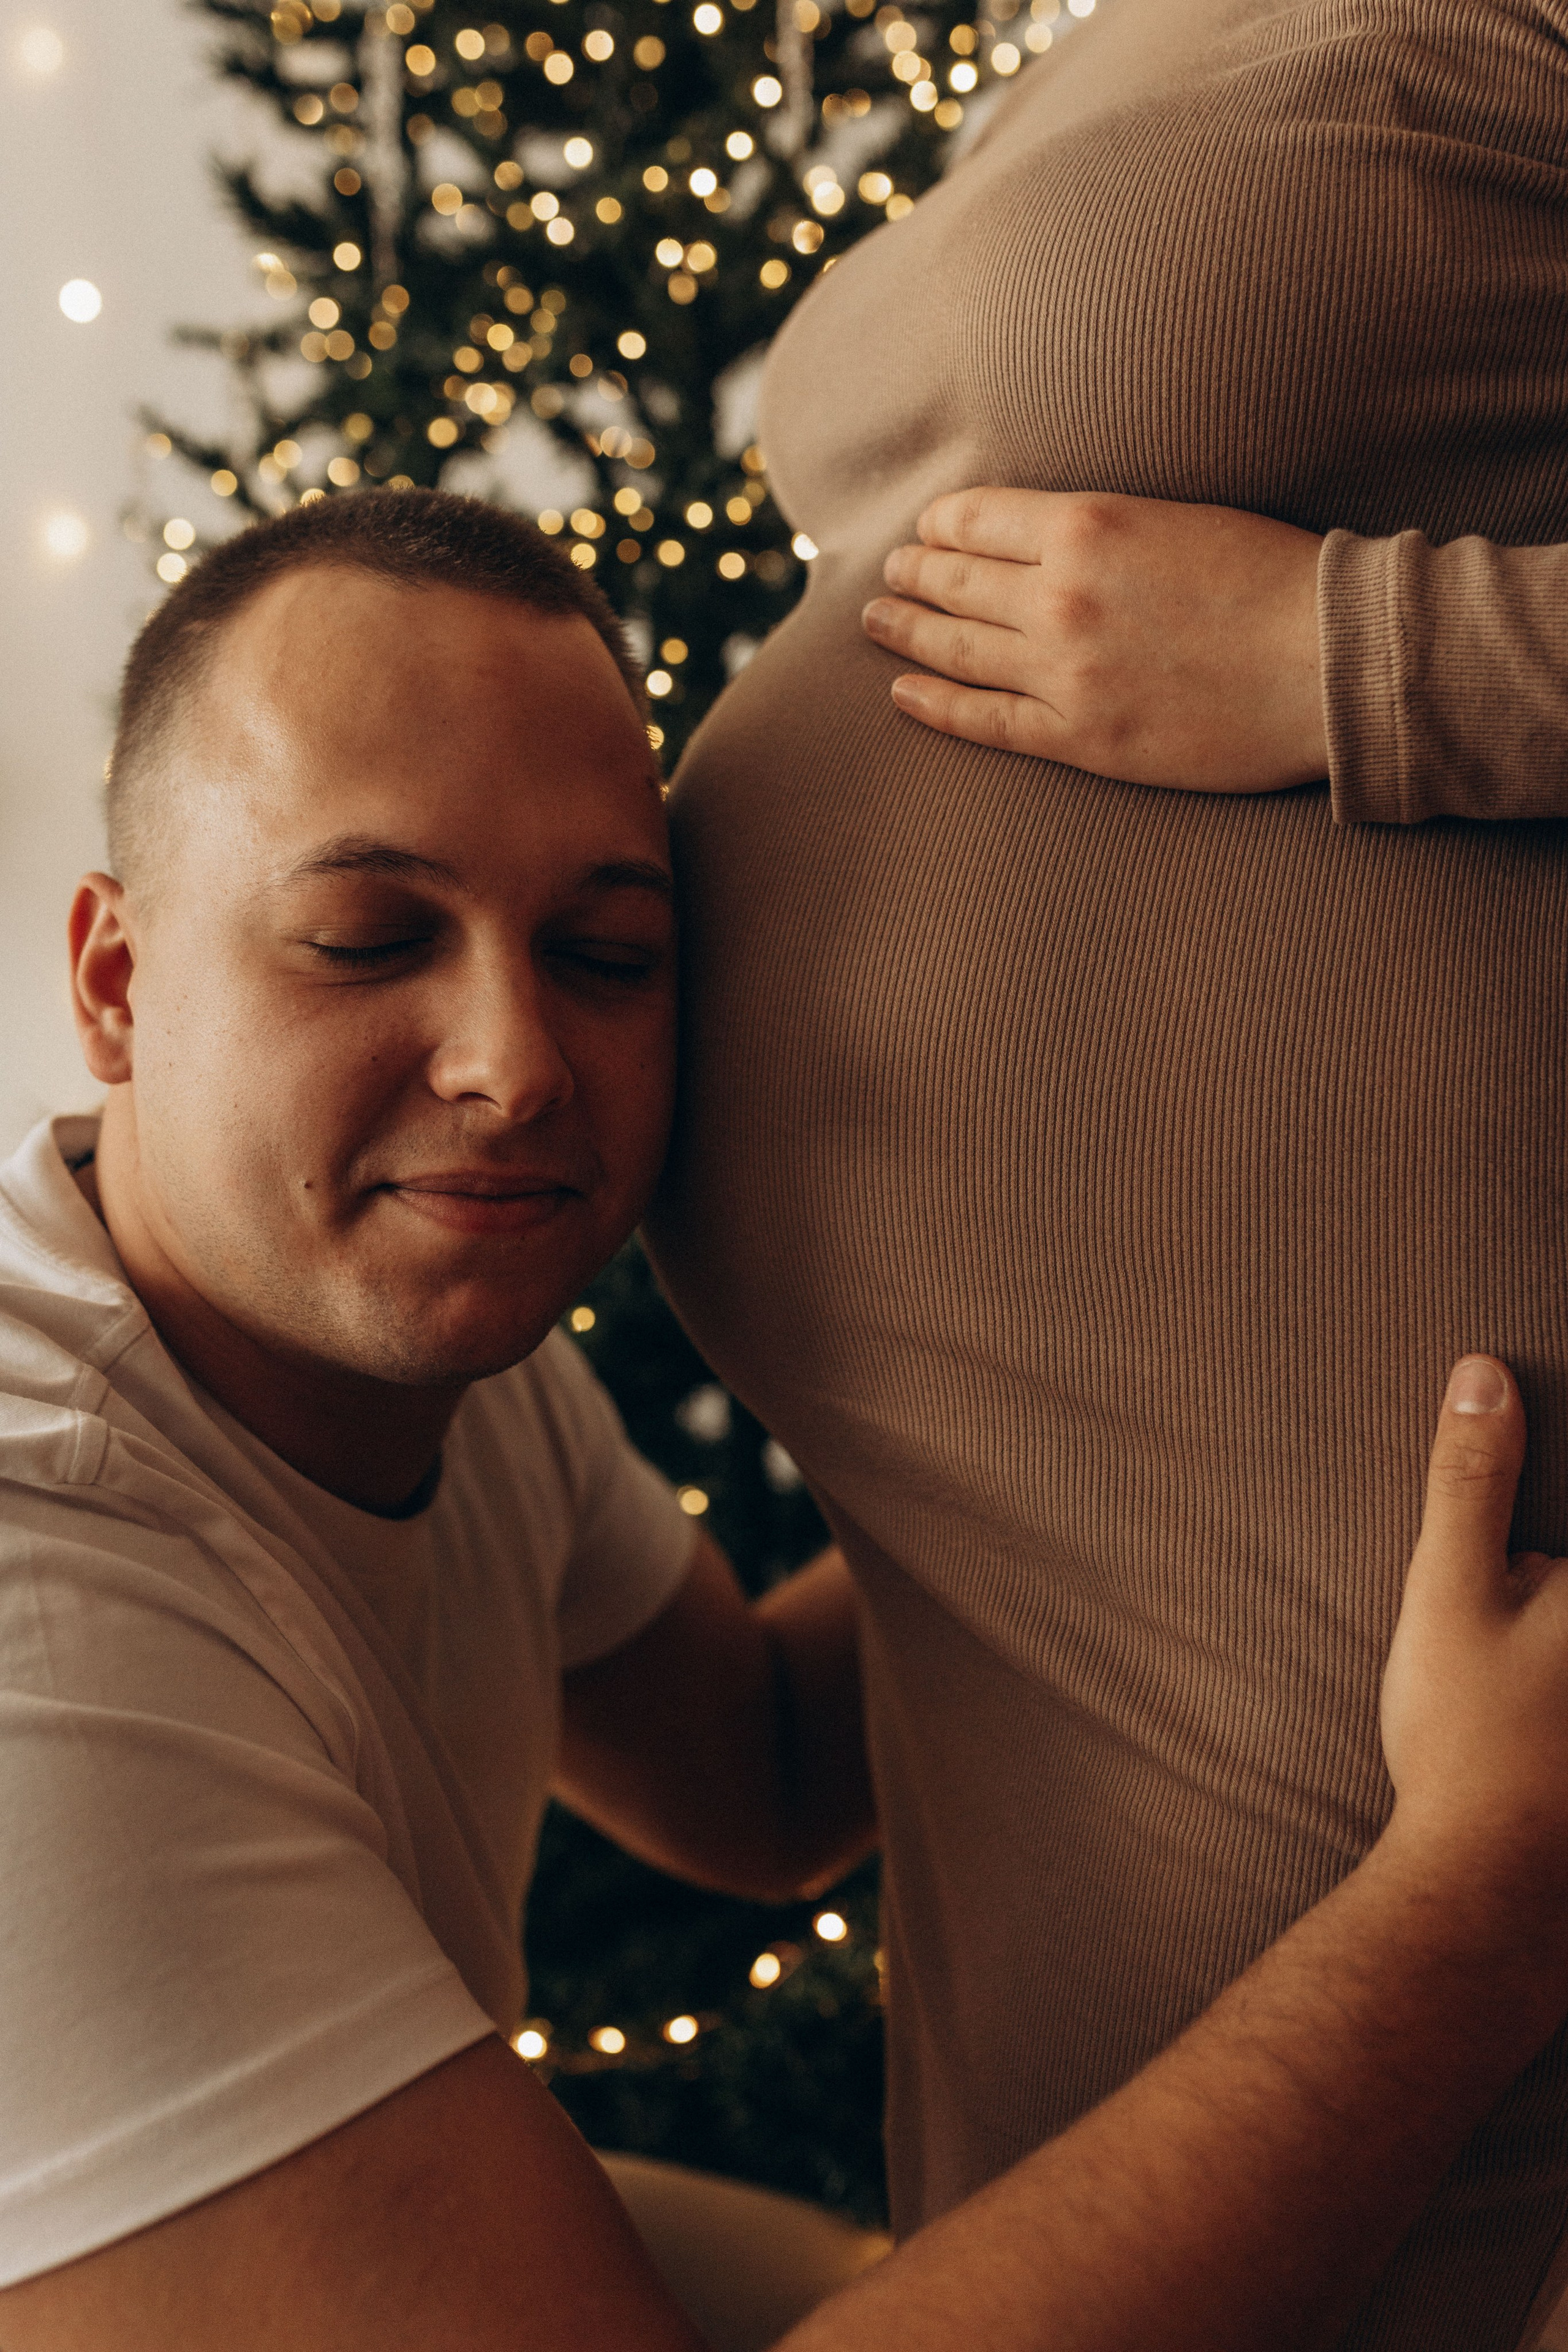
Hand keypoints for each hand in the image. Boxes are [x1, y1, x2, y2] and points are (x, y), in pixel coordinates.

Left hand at [862, 488, 1327, 790]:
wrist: (1328, 663)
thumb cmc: (1274, 580)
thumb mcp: (1178, 517)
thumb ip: (1102, 526)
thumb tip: (1047, 534)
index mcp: (1086, 526)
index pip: (976, 518)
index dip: (941, 524)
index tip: (927, 530)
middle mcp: (1058, 597)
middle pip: (955, 581)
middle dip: (915, 573)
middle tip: (890, 574)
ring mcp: (1063, 674)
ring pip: (955, 648)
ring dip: (906, 631)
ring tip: (878, 620)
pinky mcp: (1080, 740)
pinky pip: (985, 722)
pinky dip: (934, 706)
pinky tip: (902, 693)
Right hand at [1381, 1355, 1567, 1934]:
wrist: (1493, 1889)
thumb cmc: (1470, 1736)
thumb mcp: (1450, 1590)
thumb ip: (1472, 1481)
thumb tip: (1485, 1374)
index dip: (1554, 1527)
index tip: (1535, 1555)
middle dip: (1545, 1581)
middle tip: (1523, 1589)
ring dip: (1549, 1623)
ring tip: (1528, 1644)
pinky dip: (1558, 1685)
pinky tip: (1542, 1703)